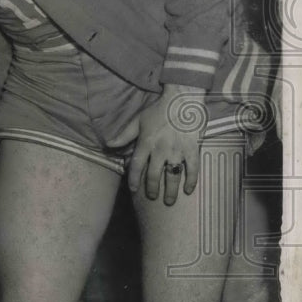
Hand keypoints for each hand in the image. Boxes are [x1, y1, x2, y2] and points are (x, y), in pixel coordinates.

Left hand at [126, 84, 205, 204]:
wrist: (182, 101)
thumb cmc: (158, 110)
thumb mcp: (138, 121)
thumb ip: (124, 135)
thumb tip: (109, 144)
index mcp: (146, 143)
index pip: (136, 166)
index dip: (134, 179)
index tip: (133, 189)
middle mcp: (160, 150)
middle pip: (154, 175)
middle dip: (152, 189)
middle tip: (152, 197)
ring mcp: (177, 150)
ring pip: (172, 176)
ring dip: (170, 190)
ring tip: (169, 201)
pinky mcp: (192, 149)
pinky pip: (193, 168)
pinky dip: (191, 180)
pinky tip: (189, 190)